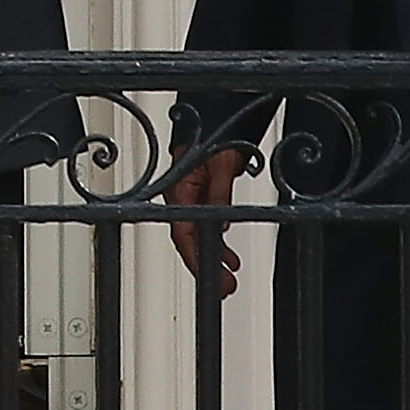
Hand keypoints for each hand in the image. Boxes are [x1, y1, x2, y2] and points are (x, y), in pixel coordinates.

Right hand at [163, 147, 246, 297]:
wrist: (214, 122)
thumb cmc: (212, 137)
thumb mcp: (221, 164)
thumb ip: (219, 194)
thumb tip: (220, 225)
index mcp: (179, 191)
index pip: (184, 232)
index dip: (197, 257)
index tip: (211, 274)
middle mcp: (180, 201)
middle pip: (190, 241)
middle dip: (207, 267)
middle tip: (225, 287)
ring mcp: (189, 203)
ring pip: (199, 239)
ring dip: (214, 259)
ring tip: (229, 280)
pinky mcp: (200, 202)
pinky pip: (206, 229)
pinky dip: (218, 246)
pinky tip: (230, 260)